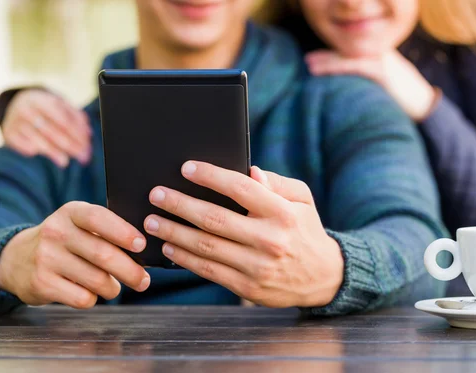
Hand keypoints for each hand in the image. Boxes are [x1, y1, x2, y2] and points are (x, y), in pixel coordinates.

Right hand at [0, 202, 150, 308]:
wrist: (17, 259)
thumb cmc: (67, 242)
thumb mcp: (80, 226)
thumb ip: (107, 231)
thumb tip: (144, 251)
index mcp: (71, 212)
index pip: (99, 218)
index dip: (123, 232)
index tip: (141, 245)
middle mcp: (56, 232)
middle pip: (103, 255)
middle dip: (131, 271)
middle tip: (144, 281)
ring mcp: (46, 258)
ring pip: (97, 280)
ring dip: (113, 288)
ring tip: (114, 286)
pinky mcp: (41, 284)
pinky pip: (83, 298)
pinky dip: (94, 299)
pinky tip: (90, 292)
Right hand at [2, 89, 91, 167]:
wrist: (18, 103)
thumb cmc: (48, 108)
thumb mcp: (63, 106)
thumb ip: (77, 118)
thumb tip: (87, 134)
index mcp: (44, 100)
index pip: (63, 119)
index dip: (76, 135)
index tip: (87, 147)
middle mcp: (27, 109)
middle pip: (52, 130)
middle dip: (69, 146)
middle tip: (82, 157)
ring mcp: (16, 120)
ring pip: (36, 138)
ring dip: (52, 152)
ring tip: (65, 162)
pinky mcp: (9, 132)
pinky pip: (20, 143)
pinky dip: (30, 149)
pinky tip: (38, 153)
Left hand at [144, 162, 343, 307]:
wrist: (324, 276)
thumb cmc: (306, 230)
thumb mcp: (302, 200)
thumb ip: (277, 183)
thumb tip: (249, 171)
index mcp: (282, 212)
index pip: (241, 188)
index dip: (211, 177)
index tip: (186, 168)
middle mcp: (270, 239)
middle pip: (215, 219)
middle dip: (180, 205)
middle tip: (156, 195)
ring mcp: (258, 266)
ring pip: (206, 246)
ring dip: (174, 233)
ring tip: (152, 222)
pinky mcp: (248, 287)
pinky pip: (210, 270)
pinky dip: (185, 258)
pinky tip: (170, 247)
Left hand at [306, 49, 437, 120]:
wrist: (425, 106)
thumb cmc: (404, 99)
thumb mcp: (385, 85)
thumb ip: (369, 80)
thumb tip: (350, 88)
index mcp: (378, 56)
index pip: (351, 51)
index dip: (332, 54)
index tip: (313, 59)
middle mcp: (379, 53)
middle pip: (346, 51)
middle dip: (326, 55)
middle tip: (307, 60)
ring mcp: (380, 60)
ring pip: (347, 56)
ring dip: (327, 61)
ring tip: (310, 66)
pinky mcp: (382, 71)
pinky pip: (354, 66)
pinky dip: (337, 67)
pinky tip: (324, 71)